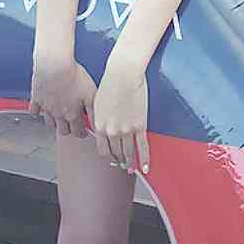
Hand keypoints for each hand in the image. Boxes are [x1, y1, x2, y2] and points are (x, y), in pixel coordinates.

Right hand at [29, 56, 96, 137]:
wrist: (54, 65)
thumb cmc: (74, 76)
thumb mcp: (91, 93)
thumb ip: (93, 111)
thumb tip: (97, 124)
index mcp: (72, 114)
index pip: (77, 131)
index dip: (81, 133)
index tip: (82, 133)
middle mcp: (58, 114)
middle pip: (62, 130)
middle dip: (68, 130)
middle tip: (71, 128)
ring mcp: (46, 107)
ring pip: (49, 122)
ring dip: (54, 124)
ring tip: (58, 121)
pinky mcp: (36, 98)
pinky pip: (35, 110)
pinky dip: (38, 112)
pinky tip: (41, 110)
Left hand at [92, 57, 149, 173]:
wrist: (123, 73)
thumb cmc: (110, 83)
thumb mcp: (97, 103)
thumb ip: (98, 119)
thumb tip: (101, 127)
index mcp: (99, 126)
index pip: (103, 149)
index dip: (109, 156)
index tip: (112, 159)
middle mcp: (111, 131)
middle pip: (116, 153)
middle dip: (119, 160)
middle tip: (123, 166)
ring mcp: (126, 130)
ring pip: (129, 153)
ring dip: (131, 163)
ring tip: (133, 169)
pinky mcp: (140, 125)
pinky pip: (142, 147)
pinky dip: (144, 159)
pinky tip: (145, 167)